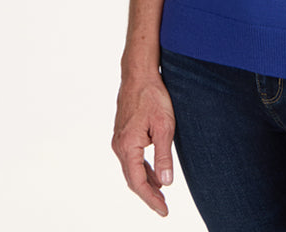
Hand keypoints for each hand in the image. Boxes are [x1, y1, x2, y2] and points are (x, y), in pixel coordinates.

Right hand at [112, 73, 175, 216]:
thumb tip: (166, 182)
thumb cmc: (152, 96)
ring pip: (132, 168)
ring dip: (146, 181)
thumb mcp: (164, 127)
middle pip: (133, 179)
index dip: (151, 199)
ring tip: (162, 193)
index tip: (164, 211)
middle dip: (148, 194)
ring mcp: (119, 139)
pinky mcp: (123, 133)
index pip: (138, 182)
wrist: (139, 74)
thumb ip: (163, 156)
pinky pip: (132, 157)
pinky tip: (154, 172)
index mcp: (127, 147)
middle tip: (164, 207)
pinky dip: (143, 168)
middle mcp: (119, 146)